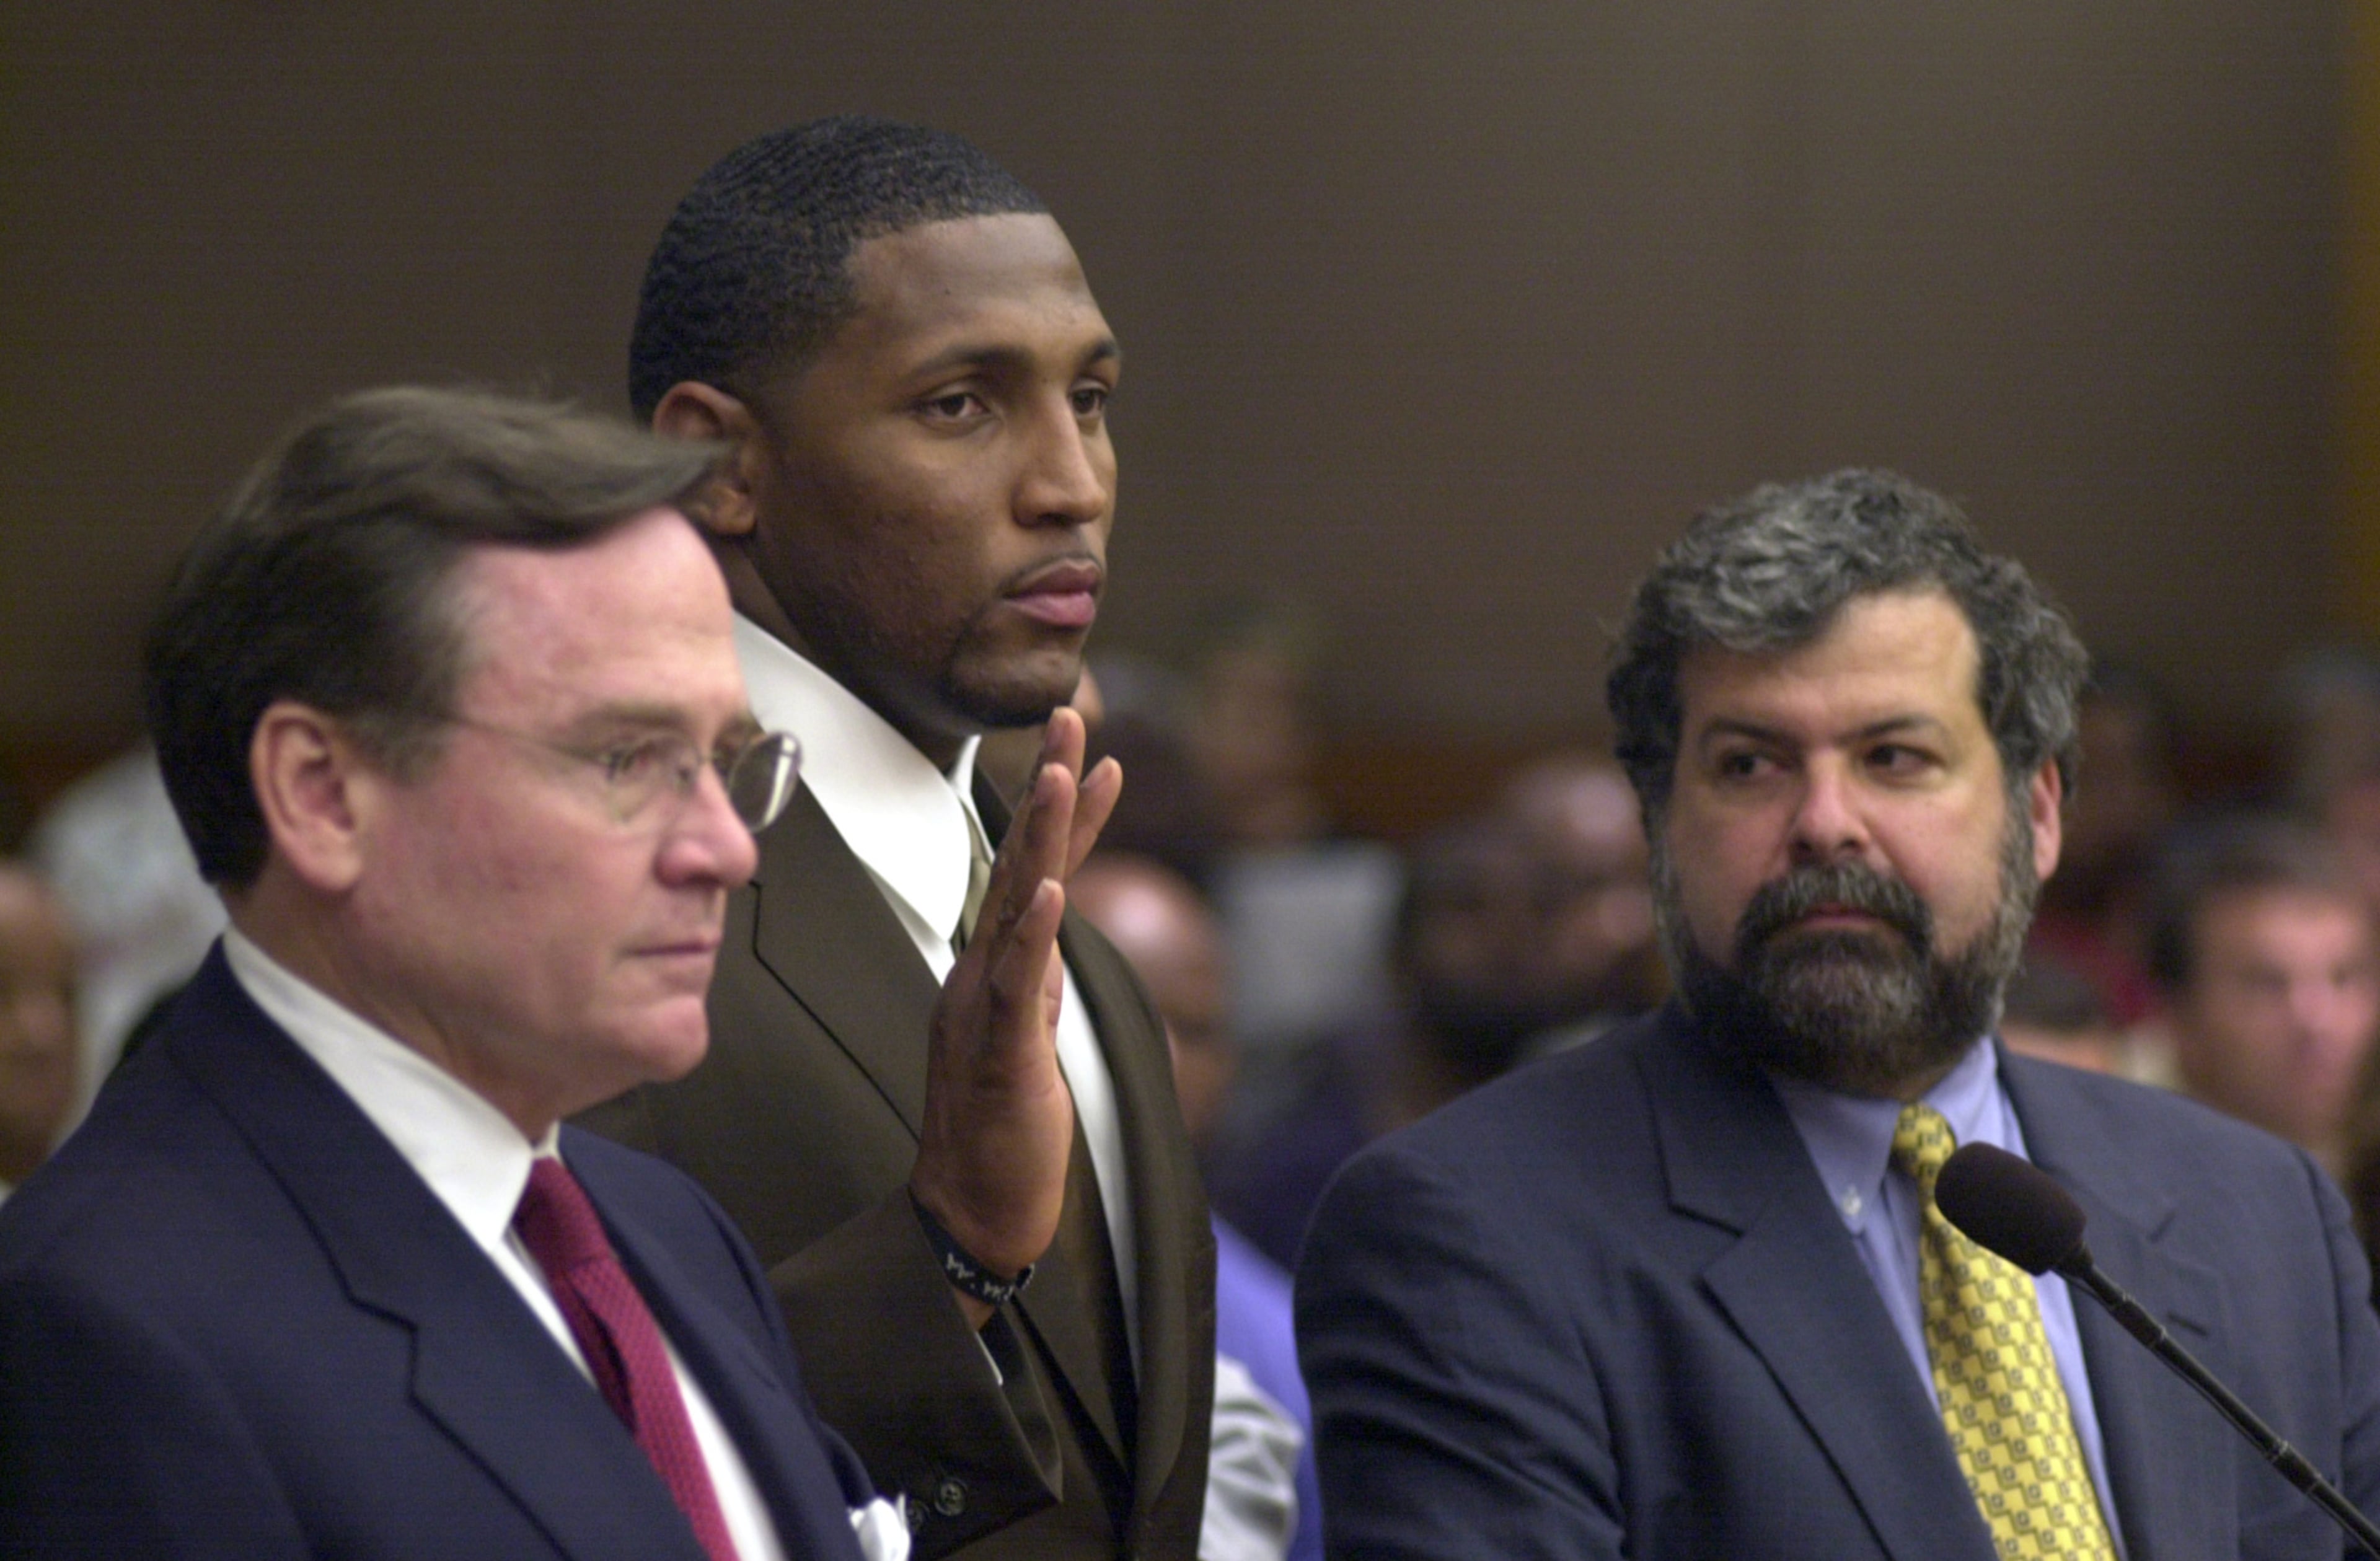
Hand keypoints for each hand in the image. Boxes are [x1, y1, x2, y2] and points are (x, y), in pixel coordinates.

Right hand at [909, 709, 1121, 1323]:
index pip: (1035, 875)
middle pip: (1019, 866)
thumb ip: (1035, 983)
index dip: (1065, 815)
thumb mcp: (1030, 1038)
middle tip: (1071, 718)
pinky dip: (1031, 936)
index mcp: (995, 972)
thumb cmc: (1000, 1133)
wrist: (970, 1215)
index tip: (1091, 752)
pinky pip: (1014, 988)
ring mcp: (986, 1012)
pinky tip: (1048, 891)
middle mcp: (984, 977)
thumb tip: (1050, 938)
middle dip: (1051, 790)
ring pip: (1014, 910)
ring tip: (1064, 774)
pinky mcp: (998, 1057)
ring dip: (1041, 839)